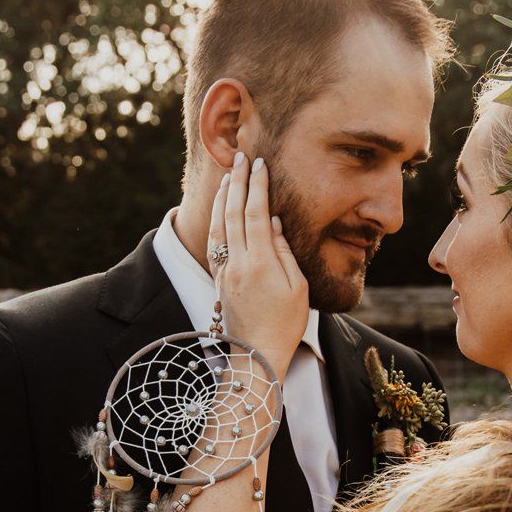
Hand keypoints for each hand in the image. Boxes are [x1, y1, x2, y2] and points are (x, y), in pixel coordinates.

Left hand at [209, 153, 308, 380]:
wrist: (257, 354)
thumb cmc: (285, 324)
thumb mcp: (296, 287)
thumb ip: (284, 251)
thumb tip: (275, 221)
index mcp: (259, 263)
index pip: (255, 214)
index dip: (257, 186)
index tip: (260, 164)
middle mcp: (237, 263)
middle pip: (233, 213)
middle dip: (237, 182)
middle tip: (240, 157)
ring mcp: (225, 271)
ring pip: (218, 225)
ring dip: (222, 197)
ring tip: (228, 176)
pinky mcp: (219, 280)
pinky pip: (214, 242)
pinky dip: (216, 220)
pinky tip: (220, 209)